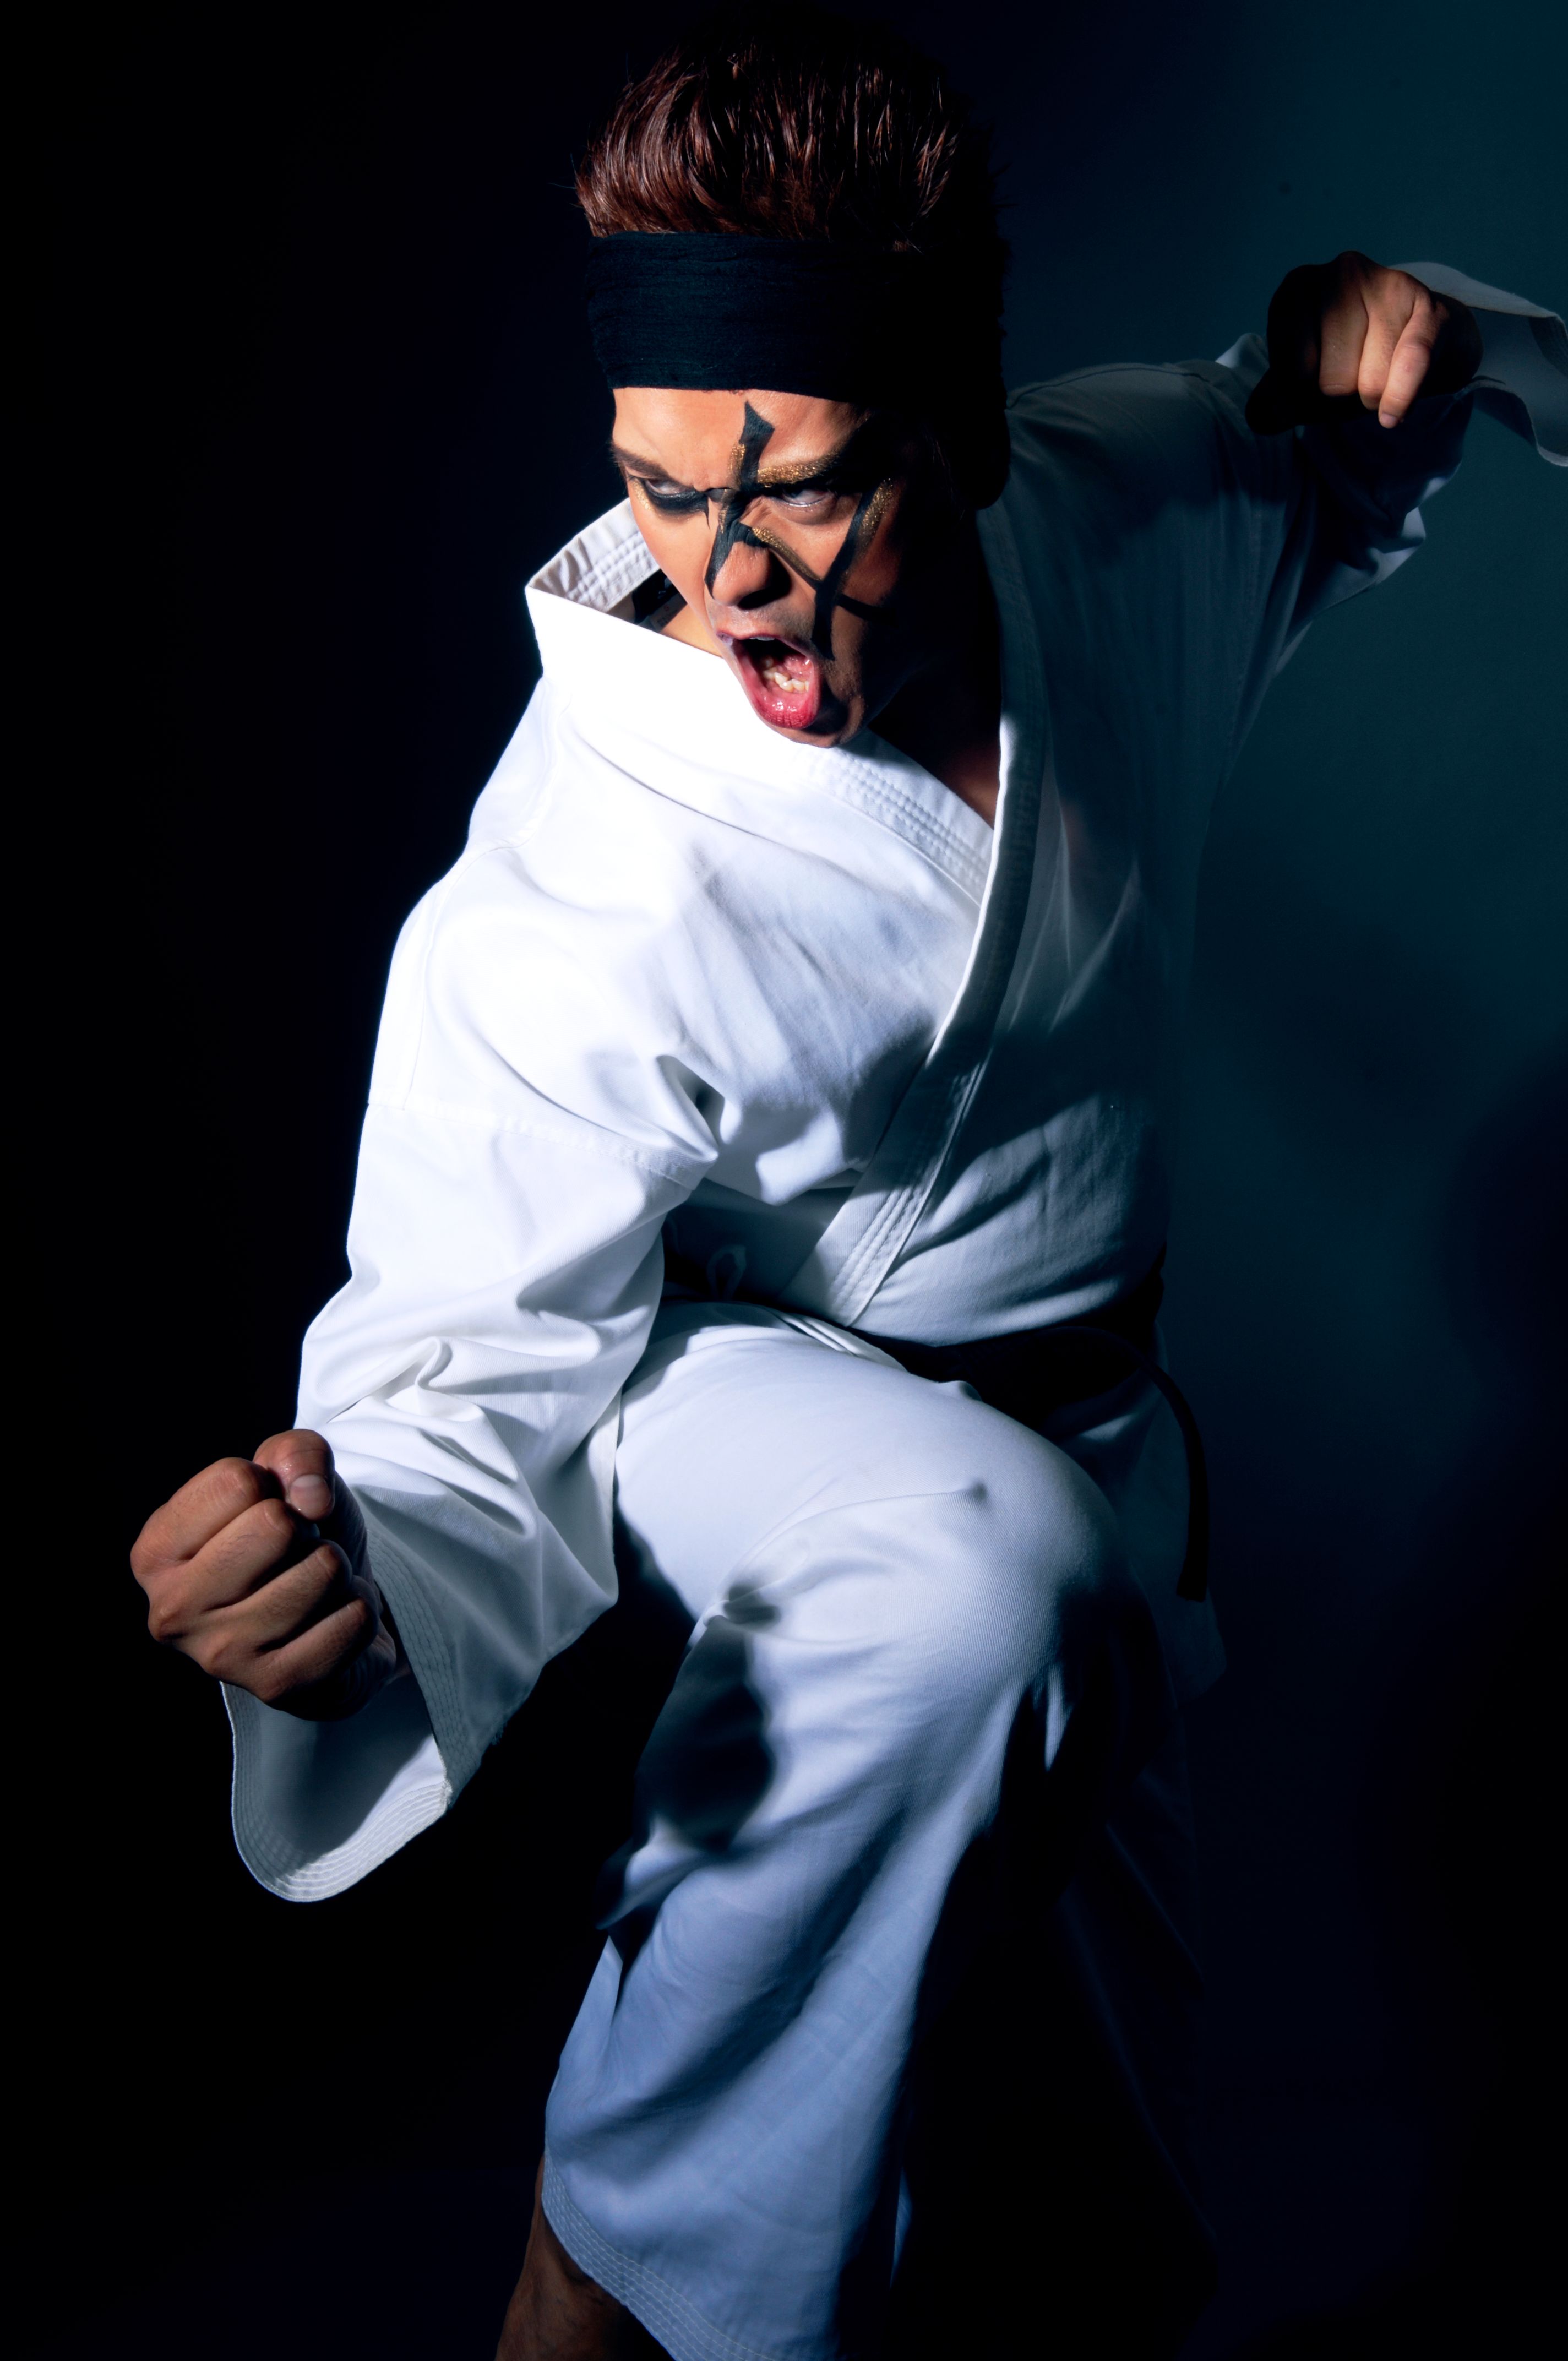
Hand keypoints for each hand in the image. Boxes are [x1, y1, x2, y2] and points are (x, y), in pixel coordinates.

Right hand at [131, 1431, 405, 1719]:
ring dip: (337, 1570)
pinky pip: (354, 1619)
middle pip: (278, 1526)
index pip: (237, 1481)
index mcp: (155, 1553)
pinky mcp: (277, 1687)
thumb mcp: (286, 1475)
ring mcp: (223, 1656)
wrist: (326, 1610)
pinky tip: (331, 1620)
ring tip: (312, 1585)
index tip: (266, 1513)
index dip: (272, 1486)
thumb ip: (296, 1454)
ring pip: (323, 1571)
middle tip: (294, 1553)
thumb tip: (312, 1500)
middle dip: (306, 1529)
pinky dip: (358, 1608)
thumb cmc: (292, 1538)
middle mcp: (173, 1611)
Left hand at [1247, 251, 1481, 434]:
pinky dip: (1399, 400)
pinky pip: (1410, 366)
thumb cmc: (1344, 359)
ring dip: (1371, 400)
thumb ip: (1273, 402)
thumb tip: (1260, 418)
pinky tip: (1392, 412)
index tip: (1311, 387)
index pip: (1290, 375)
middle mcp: (1340, 273)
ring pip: (1370, 382)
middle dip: (1338, 400)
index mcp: (1296, 289)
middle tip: (1347, 386)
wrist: (1408, 339)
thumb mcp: (1300, 378)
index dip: (1302, 398)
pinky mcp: (1427, 305)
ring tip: (1373, 380)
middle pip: (1330, 381)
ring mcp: (1386, 283)